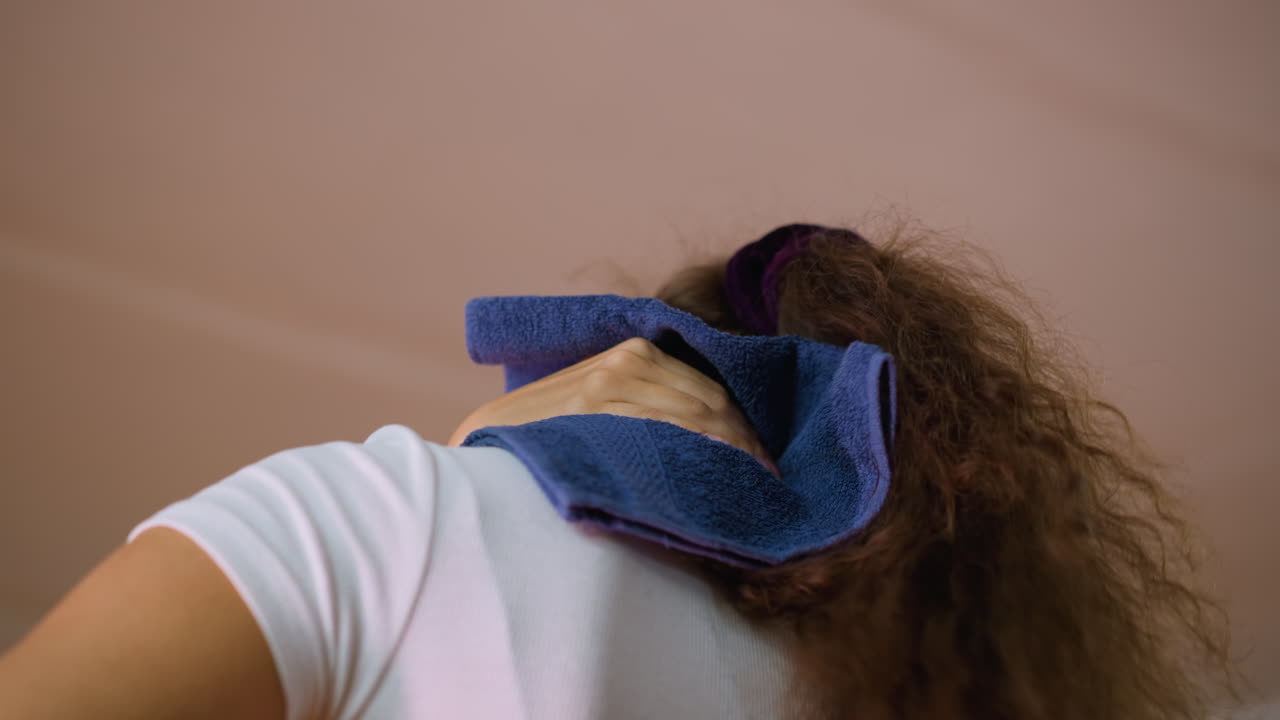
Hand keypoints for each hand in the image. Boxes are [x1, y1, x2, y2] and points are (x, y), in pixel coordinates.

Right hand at [449, 337, 778, 474]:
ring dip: (733, 449)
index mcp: (634, 352)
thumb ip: (642, 398)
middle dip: (747, 441)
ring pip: (695, 415)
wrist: (486, 442)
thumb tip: (708, 425)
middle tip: (771, 477)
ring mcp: (610, 384)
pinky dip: (698, 448)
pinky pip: (663, 428)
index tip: (765, 459)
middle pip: (712, 401)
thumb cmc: (549, 430)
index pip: (710, 388)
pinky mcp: (594, 410)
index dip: (745, 426)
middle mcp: (626, 361)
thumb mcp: (596, 397)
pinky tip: (718, 469)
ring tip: (756, 482)